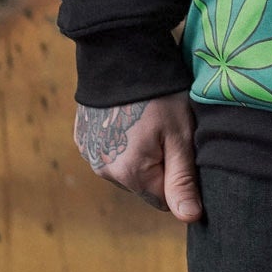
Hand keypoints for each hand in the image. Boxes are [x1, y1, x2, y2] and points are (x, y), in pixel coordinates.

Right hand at [73, 93, 201, 221]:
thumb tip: (190, 218)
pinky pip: (108, 151)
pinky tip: (128, 116)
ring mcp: (89, 154)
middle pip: (143, 184)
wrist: (121, 54)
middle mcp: (104, 171)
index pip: (163, 200)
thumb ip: (183, 179)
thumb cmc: (160, 94)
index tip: (184, 150)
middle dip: (159, 165)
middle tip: (167, 130)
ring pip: (125, 168)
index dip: (179, 179)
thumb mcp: (180, 134)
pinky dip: (120, 140)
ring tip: (148, 119)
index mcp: (130, 174)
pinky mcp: (81, 137)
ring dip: (138, 153)